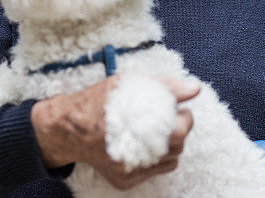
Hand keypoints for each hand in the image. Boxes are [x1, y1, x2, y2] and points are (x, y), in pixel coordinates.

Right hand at [31, 75, 199, 189]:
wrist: (69, 128)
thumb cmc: (98, 101)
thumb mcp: (128, 84)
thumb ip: (164, 86)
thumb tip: (195, 88)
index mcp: (139, 129)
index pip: (181, 130)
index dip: (185, 117)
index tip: (179, 108)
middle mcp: (136, 156)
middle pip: (178, 146)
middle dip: (178, 129)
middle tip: (168, 117)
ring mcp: (131, 171)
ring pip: (170, 161)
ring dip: (169, 144)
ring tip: (155, 129)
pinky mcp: (125, 181)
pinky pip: (155, 171)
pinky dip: (156, 157)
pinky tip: (144, 142)